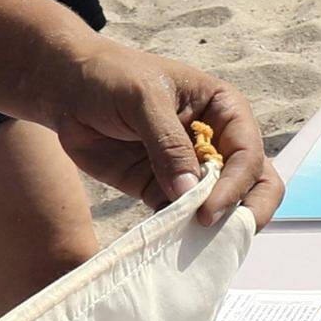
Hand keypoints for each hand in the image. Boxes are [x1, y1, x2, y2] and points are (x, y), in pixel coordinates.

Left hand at [50, 39, 276, 224]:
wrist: (66, 89)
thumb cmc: (112, 77)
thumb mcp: (143, 98)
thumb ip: (168, 144)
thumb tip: (190, 192)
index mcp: (224, 110)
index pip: (248, 152)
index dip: (236, 184)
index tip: (209, 209)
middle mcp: (216, 141)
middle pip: (254, 182)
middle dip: (247, 210)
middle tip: (226, 235)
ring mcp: (190, 169)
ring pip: (221, 205)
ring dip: (213, 226)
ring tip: (194, 243)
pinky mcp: (161, 189)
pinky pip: (181, 216)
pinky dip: (179, 231)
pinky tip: (168, 242)